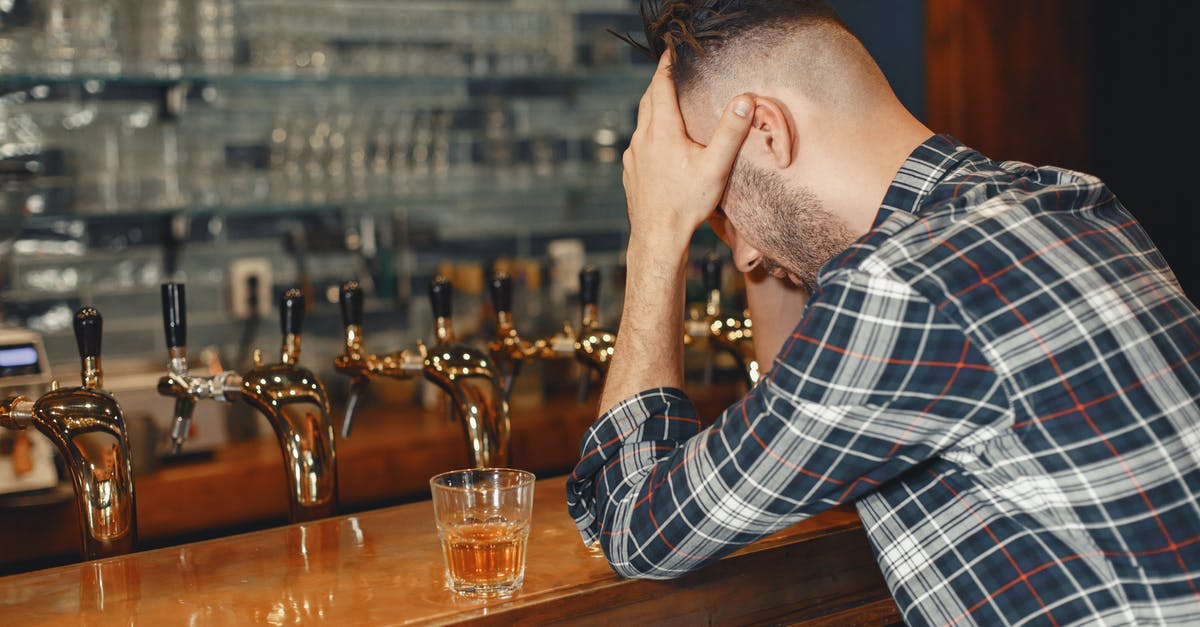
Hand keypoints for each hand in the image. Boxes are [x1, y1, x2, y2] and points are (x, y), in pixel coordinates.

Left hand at [622, 54, 753, 259]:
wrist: (657, 238)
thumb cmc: (687, 203)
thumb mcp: (715, 167)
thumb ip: (730, 132)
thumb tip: (744, 99)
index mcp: (662, 130)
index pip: (660, 85)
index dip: (667, 64)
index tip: (673, 50)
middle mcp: (642, 137)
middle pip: (648, 98)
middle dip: (660, 81)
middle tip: (673, 70)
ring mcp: (633, 155)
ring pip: (641, 120)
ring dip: (653, 106)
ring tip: (669, 101)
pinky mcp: (630, 170)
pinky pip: (638, 141)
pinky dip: (649, 130)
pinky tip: (661, 141)